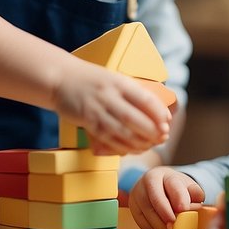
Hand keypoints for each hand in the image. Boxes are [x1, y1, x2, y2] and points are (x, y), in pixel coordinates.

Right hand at [54, 62, 171, 155]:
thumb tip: (157, 109)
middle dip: (152, 131)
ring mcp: (96, 109)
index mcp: (119, 82)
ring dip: (139, 142)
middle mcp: (108, 95)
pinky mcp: (87, 121)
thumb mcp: (114, 78)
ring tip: (150, 145)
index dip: (159, 113)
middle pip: (135, 118)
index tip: (168, 121)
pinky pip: (107, 139)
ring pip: (122, 131)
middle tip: (163, 137)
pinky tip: (131, 150)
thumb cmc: (91, 79)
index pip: (145, 99)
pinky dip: (122, 147)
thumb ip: (132, 92)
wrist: (60, 78)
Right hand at [129, 166, 203, 228]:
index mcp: (166, 174)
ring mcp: (138, 192)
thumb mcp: (188, 186)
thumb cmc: (175, 188)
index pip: (173, 185)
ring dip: (158, 225)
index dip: (179, 198)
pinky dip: (149, 228)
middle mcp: (149, 180)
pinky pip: (139, 220)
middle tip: (173, 226)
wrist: (157, 184)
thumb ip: (195, 193)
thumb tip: (198, 203)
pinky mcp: (132, 204)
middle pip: (156, 198)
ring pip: (146, 211)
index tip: (184, 210)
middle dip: (166, 214)